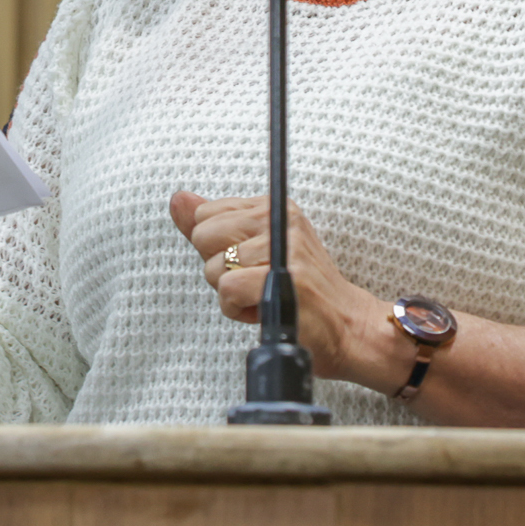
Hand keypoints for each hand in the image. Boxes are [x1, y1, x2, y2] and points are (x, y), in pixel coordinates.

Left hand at [168, 190, 405, 388]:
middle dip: (219, 270)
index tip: (249, 264)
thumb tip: (178, 199)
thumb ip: (214, 225)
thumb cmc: (297, 290)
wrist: (346, 326)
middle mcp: (280, 218)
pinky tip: (262, 311)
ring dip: (231, 295)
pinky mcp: (285, 277)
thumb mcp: (254, 249)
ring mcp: (285, 246)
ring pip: (214, 267)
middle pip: (204, 237)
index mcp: (271, 206)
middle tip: (254, 282)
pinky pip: (227, 290)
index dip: (218, 249)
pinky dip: (237, 310)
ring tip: (263, 297)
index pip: (205, 215)